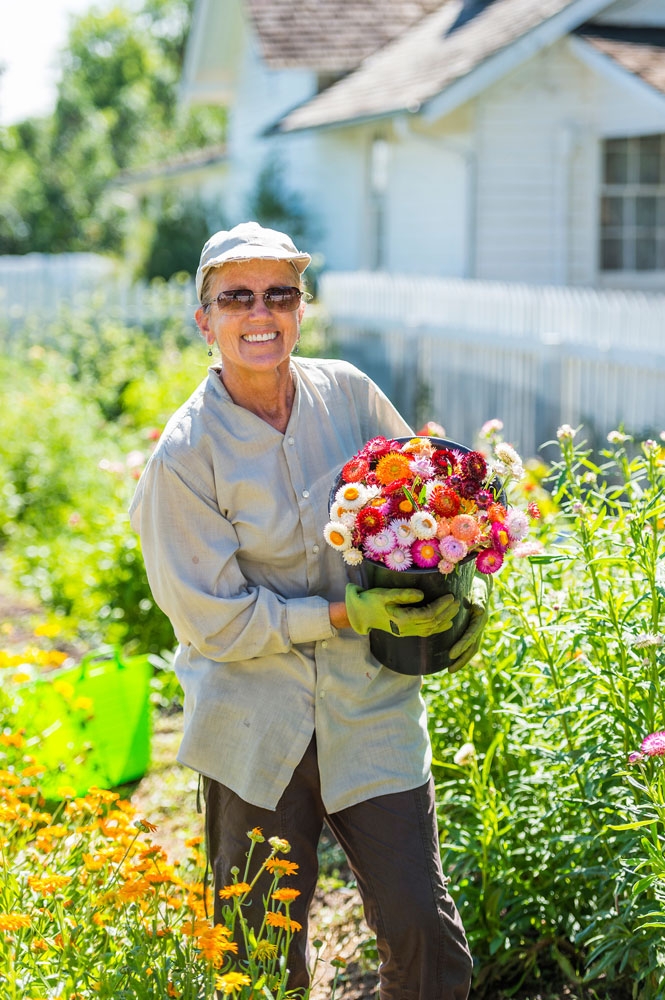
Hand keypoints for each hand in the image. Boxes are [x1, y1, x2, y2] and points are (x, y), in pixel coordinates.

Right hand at [345, 584, 459, 637]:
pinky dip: (438, 628)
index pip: (428, 614)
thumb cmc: (371, 600)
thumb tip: (422, 594)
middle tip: (458, 601)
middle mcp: (406, 628)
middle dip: (447, 612)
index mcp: (402, 619)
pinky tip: (447, 623)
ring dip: (445, 620)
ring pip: (431, 629)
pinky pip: (426, 632)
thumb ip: (404, 594)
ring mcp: (406, 632)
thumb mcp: (385, 593)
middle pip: (432, 623)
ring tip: (455, 610)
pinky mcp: (406, 632)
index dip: (441, 606)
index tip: (451, 596)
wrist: (360, 613)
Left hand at [447, 575, 492, 672]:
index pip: (471, 635)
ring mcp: (477, 628)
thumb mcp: (477, 590)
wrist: (481, 582)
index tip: (451, 654)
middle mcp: (480, 626)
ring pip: (471, 648)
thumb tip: (478, 609)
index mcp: (480, 618)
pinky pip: (468, 644)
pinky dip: (462, 653)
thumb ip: (478, 599)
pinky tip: (451, 660)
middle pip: (472, 647)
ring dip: (462, 660)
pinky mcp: (472, 628)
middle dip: (461, 659)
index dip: (461, 645)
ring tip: (450, 670)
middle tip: (449, 670)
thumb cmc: (476, 585)